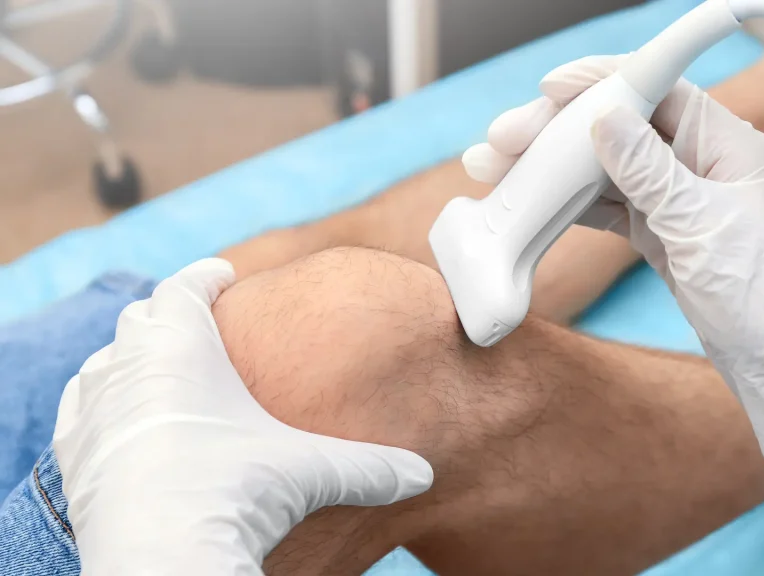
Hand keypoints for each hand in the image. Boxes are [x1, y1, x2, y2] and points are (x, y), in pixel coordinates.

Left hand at [53, 259, 432, 574]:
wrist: (161, 559)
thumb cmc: (233, 493)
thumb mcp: (310, 471)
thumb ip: (370, 466)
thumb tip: (422, 475)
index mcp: (179, 346)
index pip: (187, 288)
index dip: (207, 277)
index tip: (223, 274)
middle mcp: (128, 368)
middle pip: (143, 318)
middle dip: (171, 314)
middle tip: (199, 317)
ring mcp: (94, 412)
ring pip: (106, 362)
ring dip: (135, 358)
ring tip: (164, 365)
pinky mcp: (75, 457)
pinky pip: (83, 409)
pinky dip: (105, 401)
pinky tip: (126, 415)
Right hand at [467, 55, 763, 490]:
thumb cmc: (760, 297)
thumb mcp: (700, 227)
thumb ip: (650, 172)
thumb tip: (605, 118)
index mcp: (726, 145)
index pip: (658, 90)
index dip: (601, 82)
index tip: (550, 89)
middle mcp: (699, 162)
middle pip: (621, 124)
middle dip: (560, 128)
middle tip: (505, 141)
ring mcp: (676, 198)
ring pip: (604, 166)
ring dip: (552, 166)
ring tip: (497, 169)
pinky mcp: (658, 232)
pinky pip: (605, 205)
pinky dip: (568, 203)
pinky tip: (531, 200)